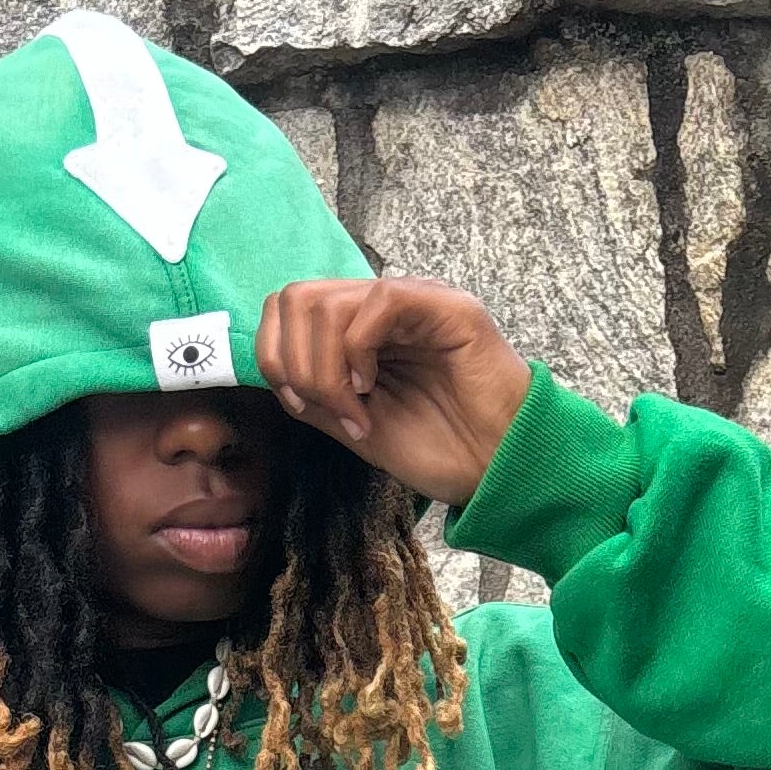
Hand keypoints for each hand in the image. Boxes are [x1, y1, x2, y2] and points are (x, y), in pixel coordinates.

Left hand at [254, 278, 529, 509]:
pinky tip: (372, 387)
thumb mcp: (356, 427)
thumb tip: (273, 374)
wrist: (498, 471)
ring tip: (358, 410)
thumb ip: (316, 396)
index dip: (276, 355)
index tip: (301, 406)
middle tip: (333, 412)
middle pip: (297, 298)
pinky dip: (358, 351)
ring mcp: (413, 303)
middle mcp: (382, 308)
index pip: (288, 308)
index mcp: (359, 330)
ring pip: (328, 301)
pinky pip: (378, 301)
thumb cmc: (441, 451)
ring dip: (327, 369)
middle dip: (297, 365)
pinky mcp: (446, 307)